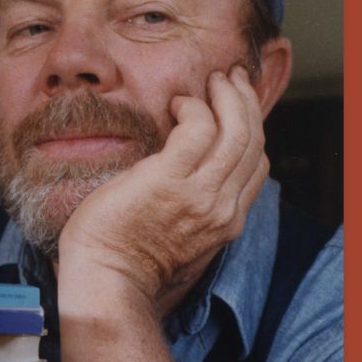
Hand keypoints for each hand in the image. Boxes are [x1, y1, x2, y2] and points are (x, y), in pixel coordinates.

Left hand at [56, 64, 269, 319]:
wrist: (106, 283)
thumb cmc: (127, 262)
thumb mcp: (180, 240)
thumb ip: (195, 211)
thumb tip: (191, 183)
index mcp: (226, 222)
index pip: (255, 165)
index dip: (251, 128)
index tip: (236, 105)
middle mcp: (222, 207)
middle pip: (252, 141)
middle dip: (245, 102)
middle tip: (230, 78)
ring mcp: (199, 194)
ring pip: (236, 130)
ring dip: (227, 97)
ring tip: (213, 79)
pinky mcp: (169, 180)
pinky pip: (198, 128)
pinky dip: (193, 107)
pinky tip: (177, 103)